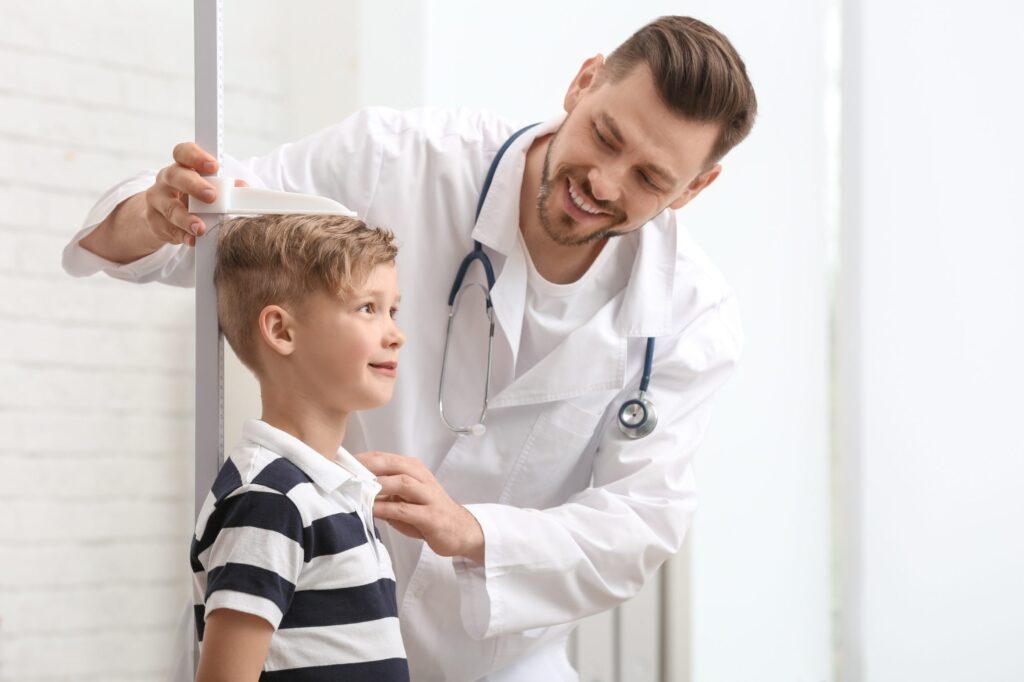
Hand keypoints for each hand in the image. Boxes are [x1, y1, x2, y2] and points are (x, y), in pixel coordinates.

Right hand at [143, 143, 246, 247]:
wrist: (161, 217)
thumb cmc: (191, 198)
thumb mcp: (207, 189)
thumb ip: (225, 187)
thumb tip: (243, 187)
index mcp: (182, 166)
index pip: (183, 152)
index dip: (196, 156)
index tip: (214, 166)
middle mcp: (166, 179)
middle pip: (175, 176)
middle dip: (194, 186)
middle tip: (212, 197)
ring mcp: (157, 200)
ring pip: (169, 206)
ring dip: (186, 218)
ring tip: (200, 228)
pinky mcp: (153, 220)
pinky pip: (166, 228)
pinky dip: (181, 235)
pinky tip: (192, 240)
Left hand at [355, 451, 484, 562]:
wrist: (461, 530)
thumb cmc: (428, 513)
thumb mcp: (406, 499)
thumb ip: (384, 493)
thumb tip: (355, 490)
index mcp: (415, 470)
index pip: (386, 458)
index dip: (364, 459)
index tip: (342, 462)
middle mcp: (423, 479)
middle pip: (394, 464)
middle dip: (369, 465)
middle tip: (347, 471)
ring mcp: (428, 497)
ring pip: (402, 482)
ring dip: (379, 485)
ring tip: (359, 489)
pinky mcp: (431, 516)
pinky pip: (406, 509)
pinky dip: (386, 509)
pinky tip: (372, 511)